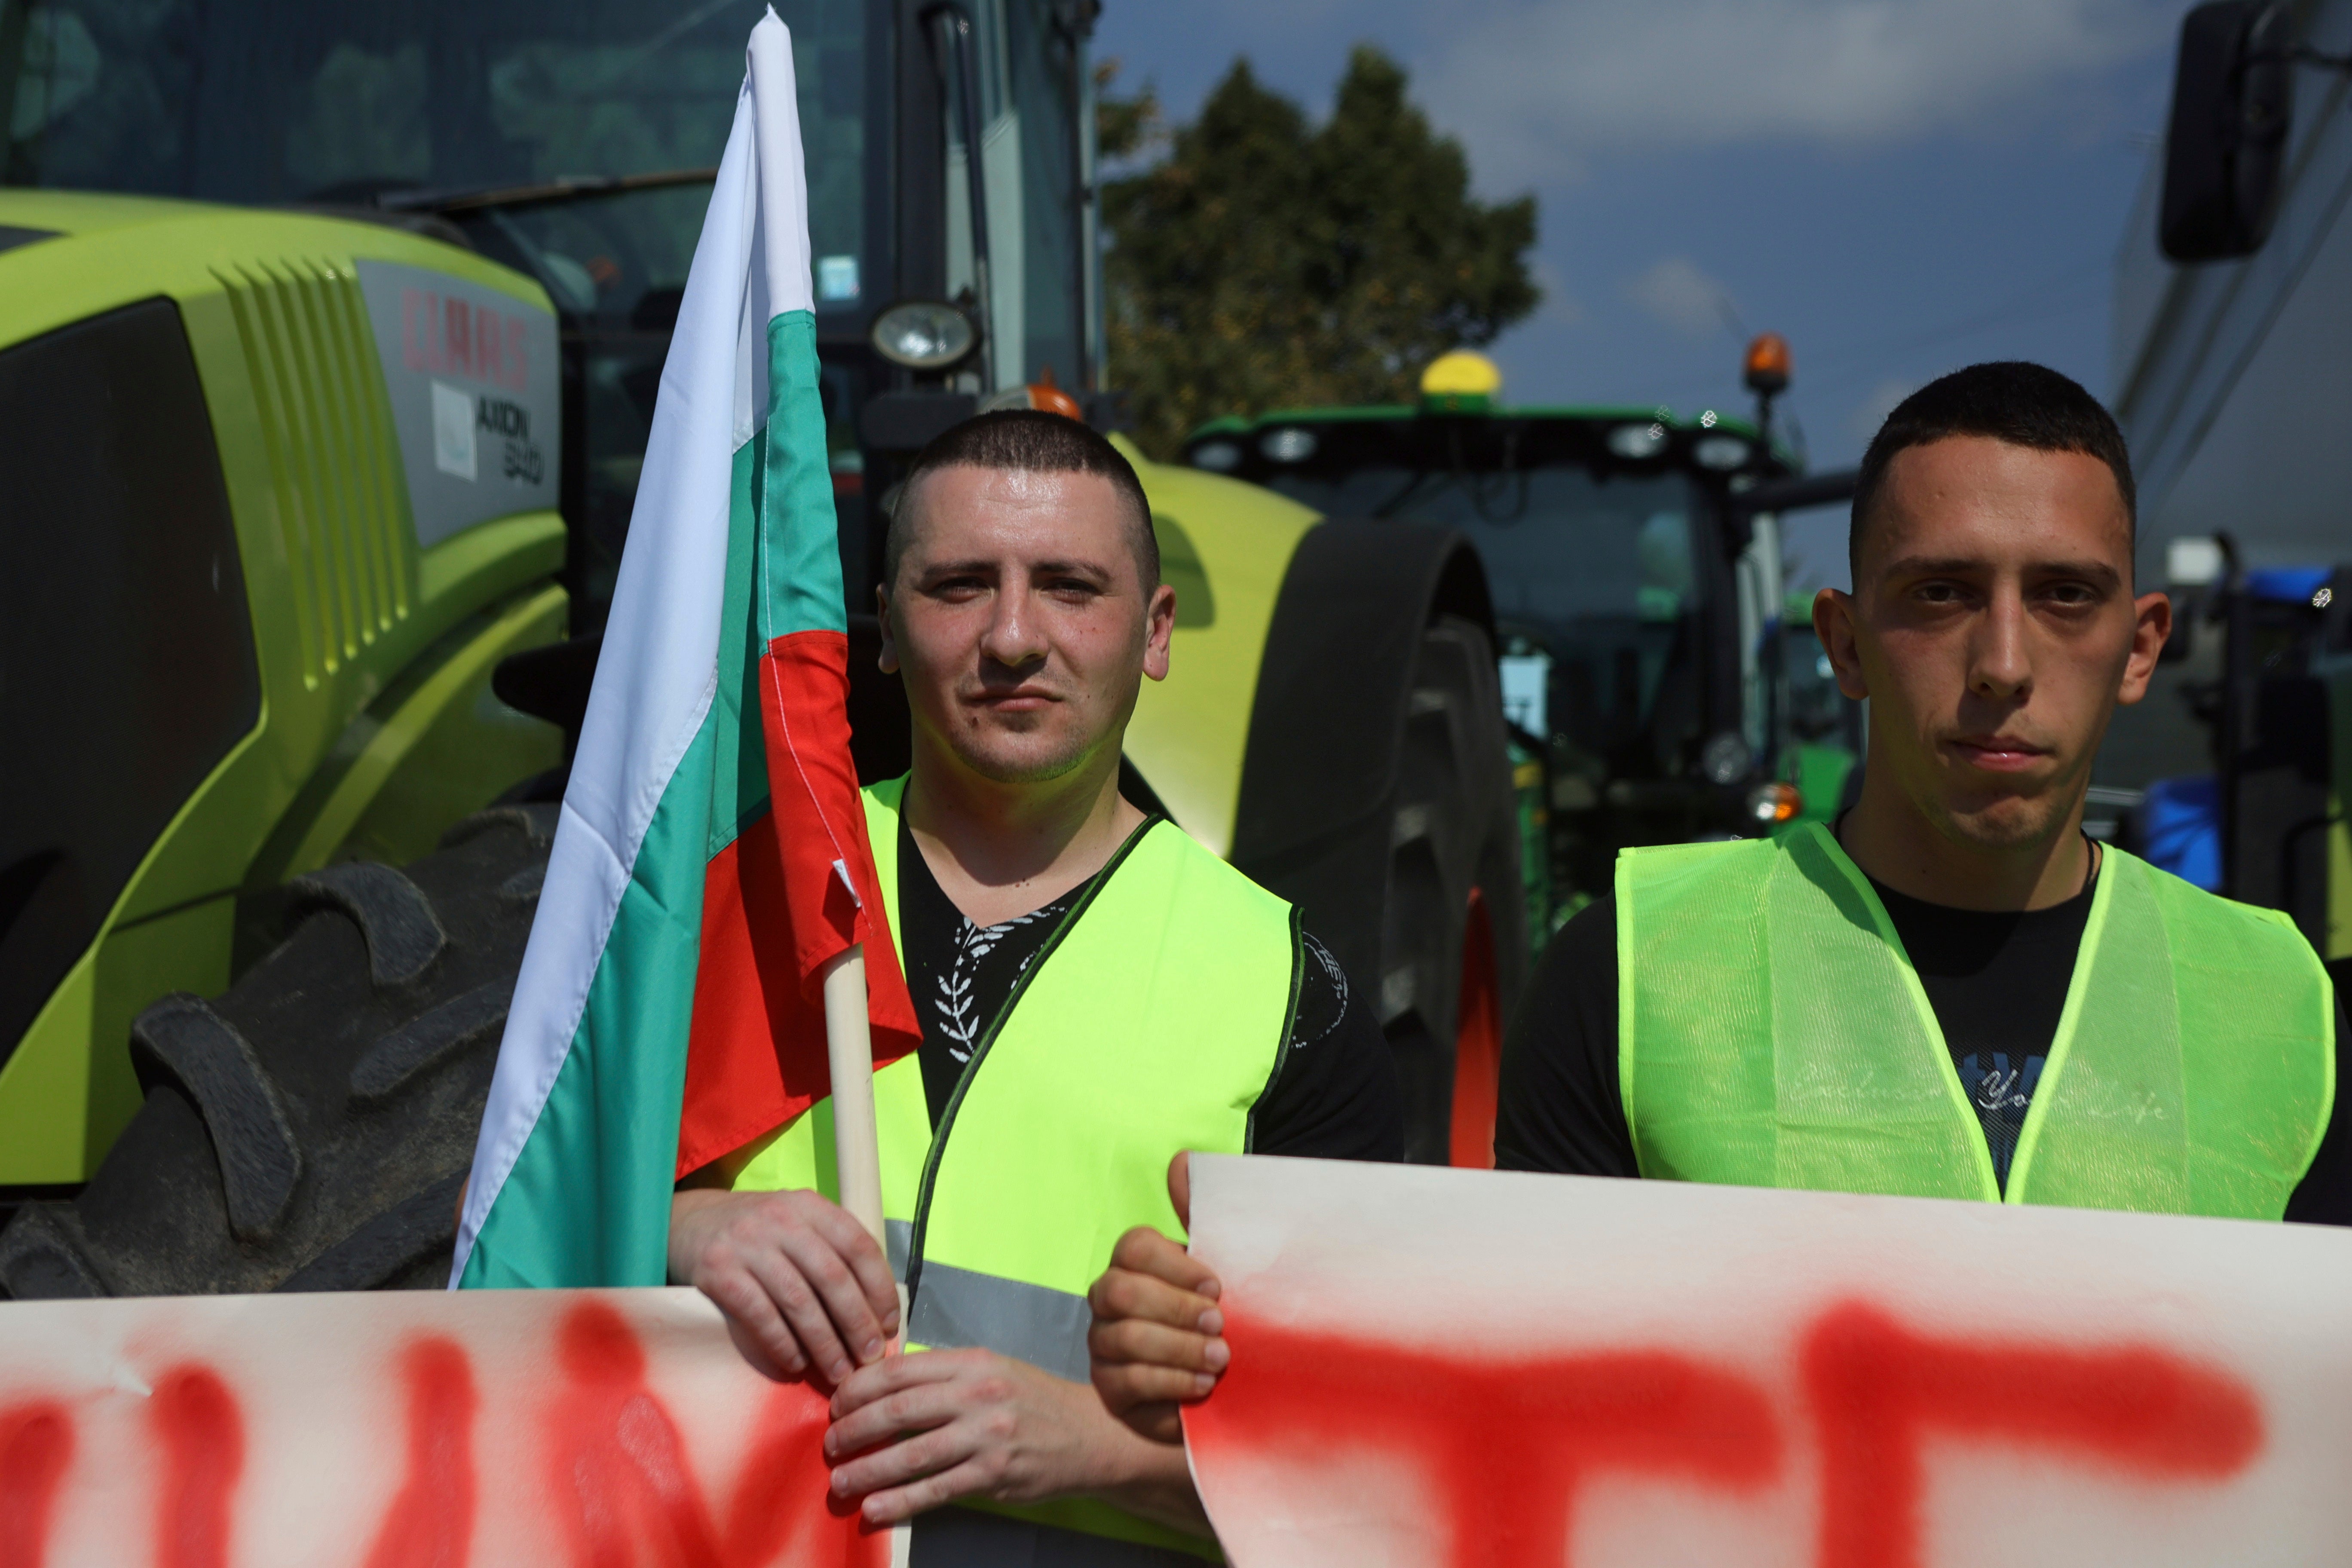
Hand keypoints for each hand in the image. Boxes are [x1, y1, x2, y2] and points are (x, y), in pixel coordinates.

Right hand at [667, 1187, 899, 1385]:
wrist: (687, 1222)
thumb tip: (876, 1314)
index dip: (880, 1289)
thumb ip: (832, 1254)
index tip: (890, 1326)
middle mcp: (782, 1219)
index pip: (858, 1246)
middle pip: (833, 1277)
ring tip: (839, 1373)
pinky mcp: (718, 1270)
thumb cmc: (757, 1235)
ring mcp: (748, 1243)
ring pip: (799, 1301)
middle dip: (858, 1325)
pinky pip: (760, 1315)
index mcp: (810, 1207)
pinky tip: (796, 1364)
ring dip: (825, 1344)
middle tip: (870, 1359)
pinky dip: (782, 1344)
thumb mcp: (796, 1225)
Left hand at [824, 1349, 1125, 1524]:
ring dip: (868, 1470)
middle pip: (898, 1409)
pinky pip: (936, 1490)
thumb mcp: (992, 1370)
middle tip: (830, 1444)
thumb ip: (944, 1375)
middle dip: (854, 1429)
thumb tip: (881, 1386)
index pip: (901, 1369)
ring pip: (912, 1454)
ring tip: (840, 1482)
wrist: (1090, 1434)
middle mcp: (978, 1394)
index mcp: (972, 1362)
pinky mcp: (994, 1475)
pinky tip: (874, 1510)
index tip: (836, 1402)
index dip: (859, 1386)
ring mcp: (987, 1436)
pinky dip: (900, 1502)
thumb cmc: (1032, 1400)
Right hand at [1086, 1152, 1228, 1443]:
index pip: (1133, 1246)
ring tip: (1220, 1359)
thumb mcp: (1221, 1270)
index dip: (1174, 1264)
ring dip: (1180, 1348)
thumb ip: (1200, 1216)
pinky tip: (1203, 1384)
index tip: (1217, 1286)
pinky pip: (1128, 1380)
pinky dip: (1171, 1381)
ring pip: (1125, 1337)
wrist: (1225, 1388)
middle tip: (1220, 1325)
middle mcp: (1108, 1299)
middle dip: (1176, 1308)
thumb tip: (1180, 1160)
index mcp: (1134, 1263)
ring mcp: (1104, 1344)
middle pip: (1120, 1291)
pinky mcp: (1109, 1388)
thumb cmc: (1218, 1320)